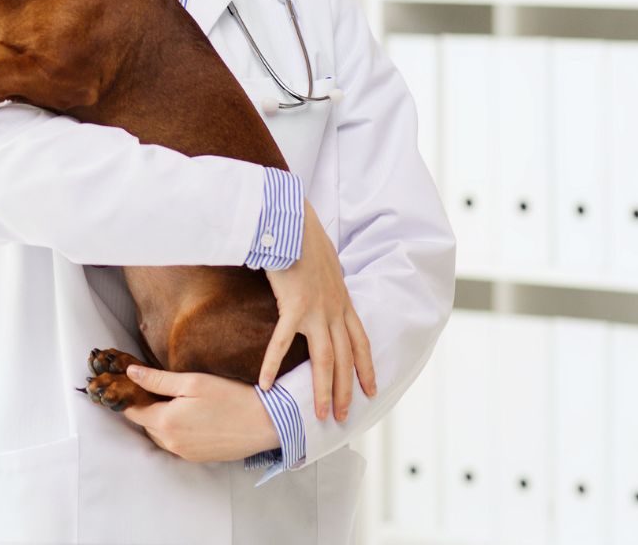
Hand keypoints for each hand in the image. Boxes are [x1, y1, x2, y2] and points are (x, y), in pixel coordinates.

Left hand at [121, 365, 279, 461]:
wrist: (263, 423)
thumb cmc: (229, 397)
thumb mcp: (192, 382)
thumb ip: (158, 380)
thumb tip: (131, 373)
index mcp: (166, 423)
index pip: (133, 411)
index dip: (127, 397)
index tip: (124, 384)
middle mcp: (172, 443)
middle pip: (145, 424)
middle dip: (144, 406)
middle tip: (151, 385)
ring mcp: (184, 453)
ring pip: (160, 435)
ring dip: (158, 419)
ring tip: (170, 398)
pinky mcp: (197, 457)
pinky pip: (175, 443)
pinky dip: (173, 429)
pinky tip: (187, 415)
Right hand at [259, 200, 375, 422]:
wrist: (295, 221)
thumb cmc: (305, 236)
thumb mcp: (326, 262)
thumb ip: (327, 281)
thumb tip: (323, 285)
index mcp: (343, 300)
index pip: (361, 341)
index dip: (367, 368)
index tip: (371, 390)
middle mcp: (334, 309)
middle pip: (345, 358)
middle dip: (347, 390)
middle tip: (343, 417)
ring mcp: (316, 310)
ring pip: (325, 359)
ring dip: (323, 389)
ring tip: (320, 414)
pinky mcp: (293, 306)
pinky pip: (281, 342)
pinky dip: (273, 365)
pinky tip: (266, 384)